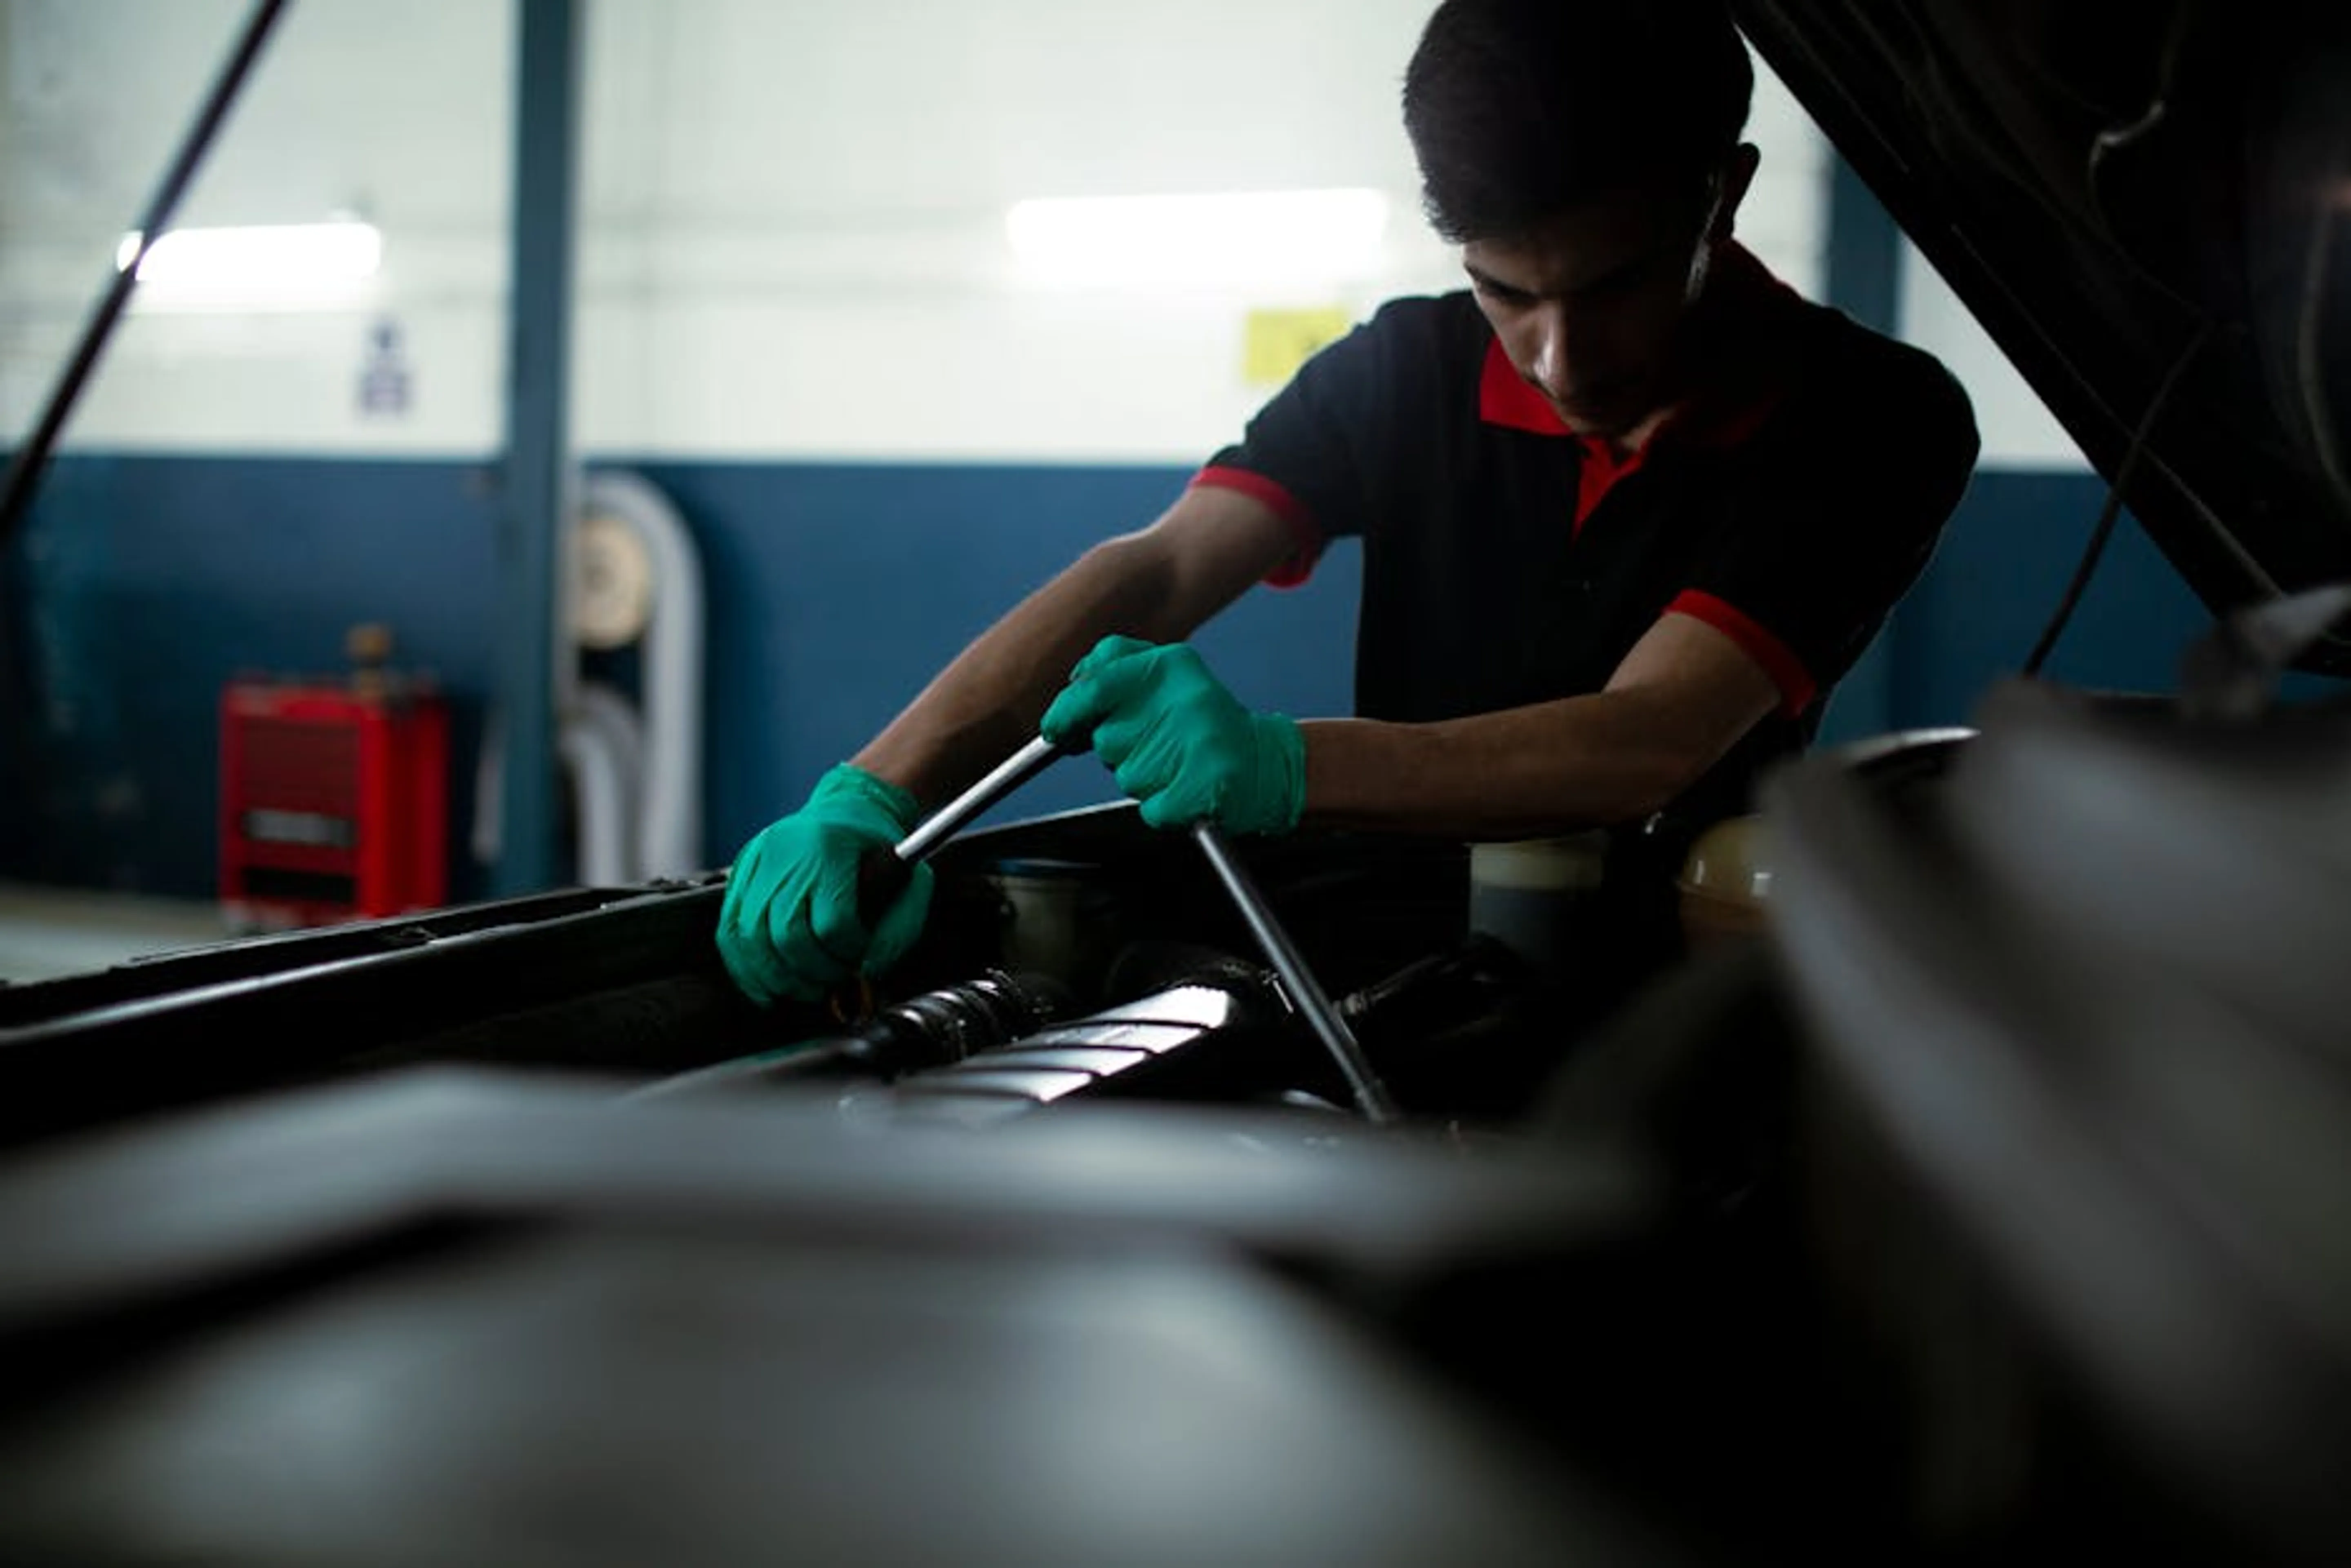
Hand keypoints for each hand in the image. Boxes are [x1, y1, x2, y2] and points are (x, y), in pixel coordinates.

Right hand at [715, 764, 933, 1005]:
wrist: (850, 805)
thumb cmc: (879, 847)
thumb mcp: (910, 881)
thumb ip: (898, 930)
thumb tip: (869, 972)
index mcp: (830, 851)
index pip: (832, 923)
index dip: (846, 952)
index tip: (857, 958)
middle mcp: (786, 854)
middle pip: (787, 934)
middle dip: (811, 971)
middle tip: (830, 982)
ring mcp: (757, 863)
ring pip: (751, 937)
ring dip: (776, 977)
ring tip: (802, 989)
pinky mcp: (739, 874)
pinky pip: (729, 930)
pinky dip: (744, 967)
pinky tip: (763, 986)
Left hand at [1041, 636, 1304, 833]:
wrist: (1266, 764)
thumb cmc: (1205, 723)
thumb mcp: (1166, 676)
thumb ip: (1115, 670)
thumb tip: (1069, 690)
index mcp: (1170, 666)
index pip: (1095, 685)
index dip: (1066, 710)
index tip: (1055, 729)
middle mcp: (1182, 701)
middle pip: (1107, 738)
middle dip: (1121, 748)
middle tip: (1156, 744)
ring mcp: (1194, 748)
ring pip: (1126, 775)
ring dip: (1143, 776)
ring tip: (1178, 764)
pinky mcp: (1198, 792)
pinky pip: (1150, 807)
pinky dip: (1163, 806)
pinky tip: (1186, 788)